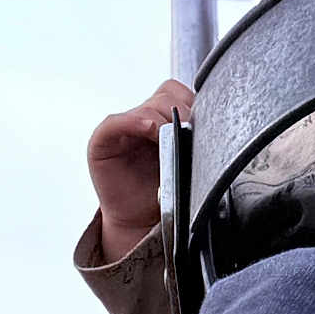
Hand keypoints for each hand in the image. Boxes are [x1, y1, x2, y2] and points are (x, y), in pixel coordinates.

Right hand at [87, 78, 193, 261]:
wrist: (141, 221)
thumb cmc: (163, 194)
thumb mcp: (185, 163)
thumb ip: (193, 141)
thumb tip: (211, 126)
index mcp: (163, 120)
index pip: (177, 93)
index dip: (190, 102)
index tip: (200, 122)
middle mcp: (143, 119)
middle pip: (165, 97)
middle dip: (180, 113)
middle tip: (187, 134)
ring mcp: (122, 129)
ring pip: (146, 108)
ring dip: (161, 120)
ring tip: (168, 140)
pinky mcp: (103, 142)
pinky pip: (115, 123)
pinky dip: (132, 122)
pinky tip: (149, 130)